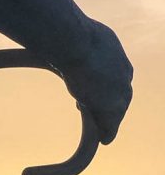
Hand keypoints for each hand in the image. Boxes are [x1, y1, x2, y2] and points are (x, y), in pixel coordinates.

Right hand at [59, 20, 133, 144]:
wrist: (74, 43)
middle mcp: (123, 73)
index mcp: (115, 54)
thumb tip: (50, 34)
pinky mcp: (112, 107)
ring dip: (111, 121)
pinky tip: (105, 140)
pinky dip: (108, 133)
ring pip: (118, 110)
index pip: (116, 76)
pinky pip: (112, 124)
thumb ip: (69, 41)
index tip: (96, 96)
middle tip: (102, 117)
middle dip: (112, 107)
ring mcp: (119, 90)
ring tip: (104, 133)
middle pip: (122, 95)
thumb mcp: (71, 34)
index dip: (107, 88)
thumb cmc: (67, 35)